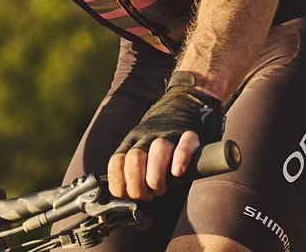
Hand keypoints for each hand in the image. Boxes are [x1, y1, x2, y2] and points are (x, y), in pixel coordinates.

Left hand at [107, 81, 222, 199]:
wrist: (183, 106)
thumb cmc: (160, 141)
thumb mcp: (141, 151)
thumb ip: (133, 170)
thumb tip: (122, 199)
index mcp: (131, 142)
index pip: (116, 162)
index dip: (119, 183)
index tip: (128, 196)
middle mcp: (146, 137)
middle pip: (135, 158)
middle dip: (137, 184)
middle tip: (148, 195)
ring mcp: (168, 133)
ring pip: (158, 150)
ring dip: (156, 176)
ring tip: (160, 189)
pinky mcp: (190, 133)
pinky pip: (185, 143)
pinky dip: (181, 158)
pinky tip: (177, 172)